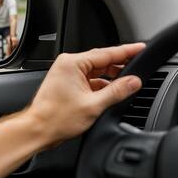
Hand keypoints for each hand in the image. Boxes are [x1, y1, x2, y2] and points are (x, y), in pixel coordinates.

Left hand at [24, 43, 145, 147]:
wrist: (37, 130)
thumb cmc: (56, 118)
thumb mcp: (93, 105)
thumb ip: (117, 91)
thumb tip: (134, 81)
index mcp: (72, 63)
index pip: (106, 53)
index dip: (126, 51)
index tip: (140, 47)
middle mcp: (68, 64)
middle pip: (101, 61)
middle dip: (120, 65)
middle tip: (138, 66)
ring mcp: (66, 73)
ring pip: (95, 71)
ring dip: (110, 77)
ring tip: (127, 82)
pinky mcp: (66, 83)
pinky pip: (88, 79)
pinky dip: (100, 84)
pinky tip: (111, 92)